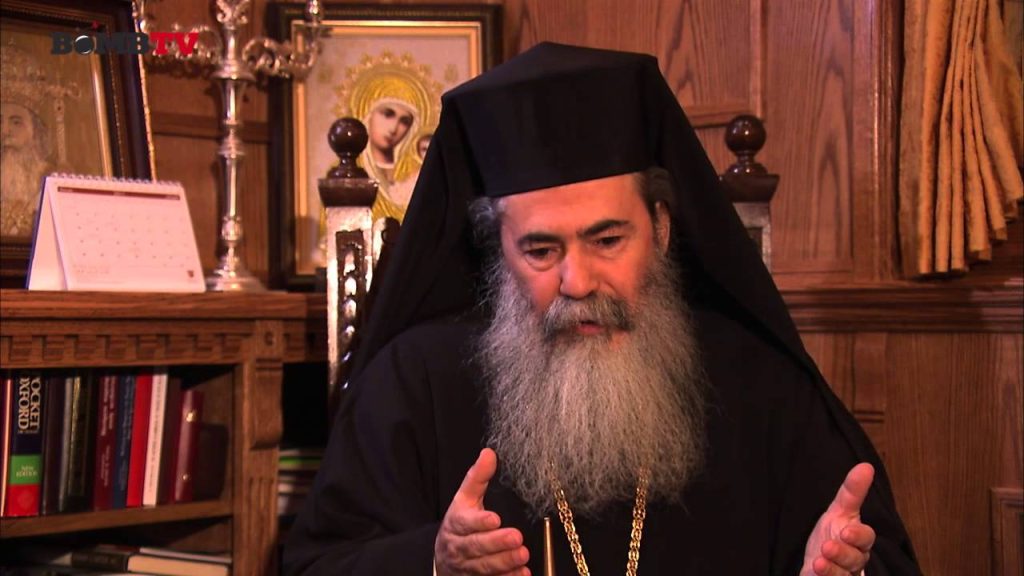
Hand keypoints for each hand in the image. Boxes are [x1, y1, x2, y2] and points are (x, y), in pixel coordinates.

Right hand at [435, 448, 530, 575]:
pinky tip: (522, 573)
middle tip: (517, 538)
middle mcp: (460, 546)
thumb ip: (477, 477)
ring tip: (523, 555)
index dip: (480, 522)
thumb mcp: (464, 498)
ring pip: (484, 566)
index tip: (496, 519)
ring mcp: (467, 566)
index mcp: (457, 523)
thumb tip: (489, 453)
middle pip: (477, 546)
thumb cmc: (459, 523)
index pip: (466, 522)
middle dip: (497, 543)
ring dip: (505, 562)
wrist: (443, 558)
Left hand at [800, 463, 876, 575]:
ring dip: (831, 570)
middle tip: (828, 546)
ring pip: (844, 575)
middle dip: (843, 553)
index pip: (866, 538)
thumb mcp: (838, 512)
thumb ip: (852, 492)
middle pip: (855, 559)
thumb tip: (866, 466)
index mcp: (858, 541)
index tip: (845, 531)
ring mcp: (844, 575)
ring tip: (818, 562)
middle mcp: (854, 560)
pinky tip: (814, 573)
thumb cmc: (831, 535)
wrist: (816, 564)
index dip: (858, 535)